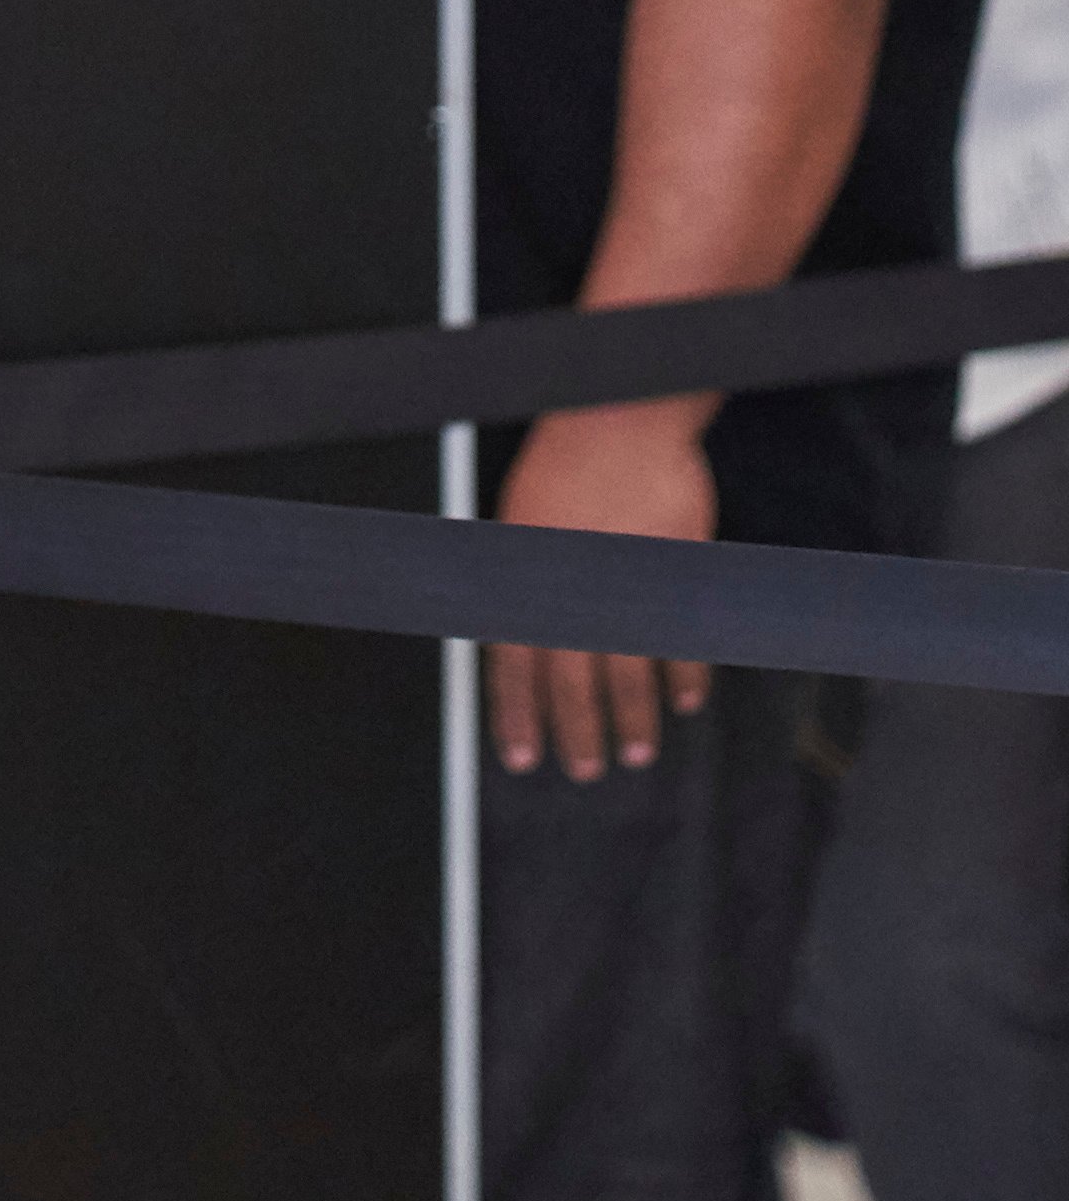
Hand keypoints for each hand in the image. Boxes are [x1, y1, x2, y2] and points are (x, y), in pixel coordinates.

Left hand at [489, 400, 716, 781]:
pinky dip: (684, 676)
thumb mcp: (514, 529)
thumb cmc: (556, 471)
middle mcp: (570, 598)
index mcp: (522, 587)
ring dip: (634, 721)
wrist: (615, 429)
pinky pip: (679, 642)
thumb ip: (519, 587)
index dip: (517, 719)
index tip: (522, 758)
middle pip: (572, 687)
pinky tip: (686, 701)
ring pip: (627, 676)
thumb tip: (513, 636)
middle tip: (583, 771)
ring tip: (637, 753)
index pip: (514, 671)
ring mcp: (624, 592)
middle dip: (578, 735)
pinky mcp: (670, 580)